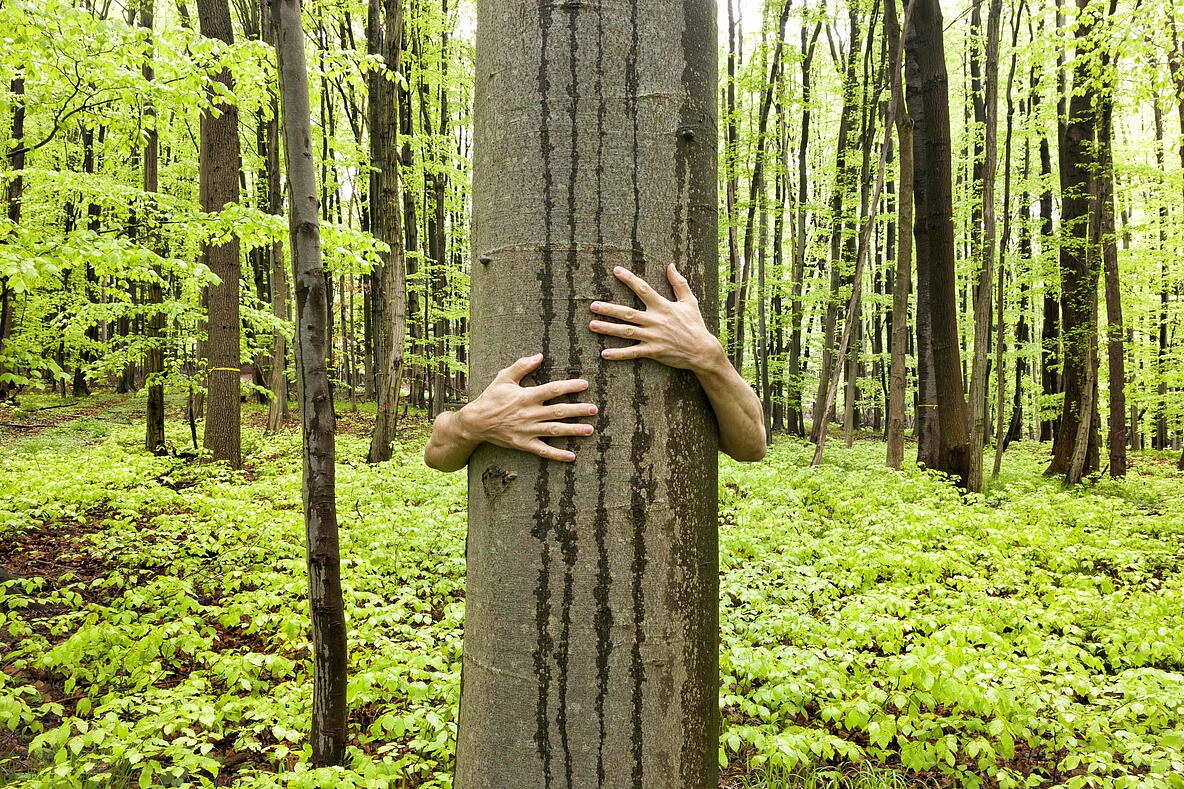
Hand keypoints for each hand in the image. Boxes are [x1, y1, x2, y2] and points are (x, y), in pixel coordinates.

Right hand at [456, 353, 597, 462]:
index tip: (584, 384)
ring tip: (589, 429)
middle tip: (594, 409)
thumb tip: (539, 355)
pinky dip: (557, 454)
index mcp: (526, 396)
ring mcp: (527, 430)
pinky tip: (571, 456)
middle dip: (578, 410)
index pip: (552, 390)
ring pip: (554, 430)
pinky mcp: (523, 444)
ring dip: (573, 430)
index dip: (569, 387)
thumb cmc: (491, 398)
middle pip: (558, 411)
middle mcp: (529, 414)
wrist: (475, 422)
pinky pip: (543, 451)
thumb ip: (522, 366)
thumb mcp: (504, 378)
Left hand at [589, 264, 726, 374]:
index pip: (643, 289)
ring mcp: (653, 337)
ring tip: (592, 325)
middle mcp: (655, 321)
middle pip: (628, 313)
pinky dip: (619, 354)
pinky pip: (633, 353)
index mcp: (663, 306)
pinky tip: (604, 354)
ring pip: (626, 332)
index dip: (629, 279)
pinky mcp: (653, 352)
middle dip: (609, 309)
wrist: (702, 350)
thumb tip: (671, 265)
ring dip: (608, 328)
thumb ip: (679, 283)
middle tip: (593, 305)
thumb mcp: (689, 302)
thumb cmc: (695, 325)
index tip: (616, 270)